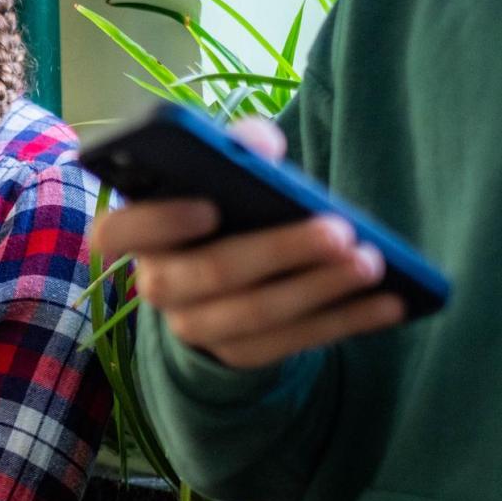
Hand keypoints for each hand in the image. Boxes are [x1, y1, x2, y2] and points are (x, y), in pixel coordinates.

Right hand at [93, 117, 402, 368]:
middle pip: (208, 273)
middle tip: (340, 230)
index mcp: (138, 232)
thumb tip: (258, 145)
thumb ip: (235, 147)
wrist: (226, 275)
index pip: (115, 233)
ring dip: (318, 290)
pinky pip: (288, 345)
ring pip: (253, 314)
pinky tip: (386, 303)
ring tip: (371, 263)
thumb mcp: (223, 170)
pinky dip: (342, 322)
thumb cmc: (225, 207)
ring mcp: (193, 326)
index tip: (210, 205)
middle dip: (278, 251)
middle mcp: (156, 284)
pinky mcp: (237, 355)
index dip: (157, 222)